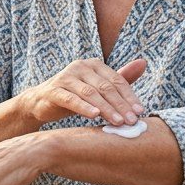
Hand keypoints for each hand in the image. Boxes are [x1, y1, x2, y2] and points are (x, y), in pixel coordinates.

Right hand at [20, 58, 146, 126]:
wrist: (41, 102)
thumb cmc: (74, 95)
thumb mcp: (98, 87)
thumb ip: (119, 78)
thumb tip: (143, 62)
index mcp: (94, 65)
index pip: (116, 80)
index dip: (130, 96)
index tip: (140, 112)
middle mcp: (80, 67)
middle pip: (105, 87)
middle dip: (121, 105)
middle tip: (132, 121)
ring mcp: (65, 77)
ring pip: (90, 93)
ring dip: (106, 108)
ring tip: (118, 122)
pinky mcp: (53, 90)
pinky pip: (71, 99)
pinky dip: (84, 107)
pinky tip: (94, 115)